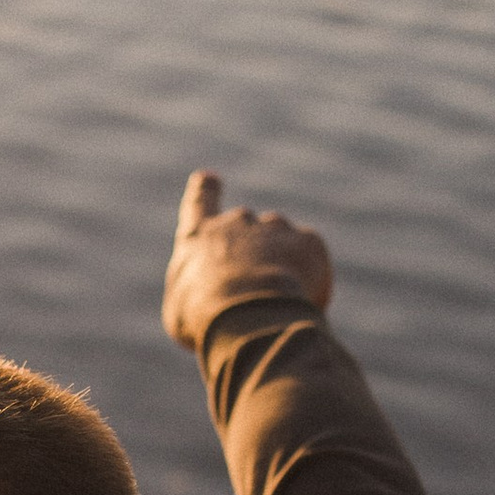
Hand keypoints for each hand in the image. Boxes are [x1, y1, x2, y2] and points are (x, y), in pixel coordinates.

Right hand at [161, 170, 333, 349]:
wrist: (246, 315)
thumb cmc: (203, 316)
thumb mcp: (182, 310)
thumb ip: (197, 292)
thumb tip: (213, 294)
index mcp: (200, 235)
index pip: (200, 201)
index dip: (206, 190)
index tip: (209, 178)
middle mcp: (238, 221)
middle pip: (249, 228)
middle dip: (255, 253)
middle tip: (254, 291)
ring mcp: (276, 226)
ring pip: (283, 246)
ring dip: (283, 269)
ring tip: (277, 305)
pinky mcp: (309, 240)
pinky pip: (313, 262)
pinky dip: (311, 282)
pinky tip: (302, 305)